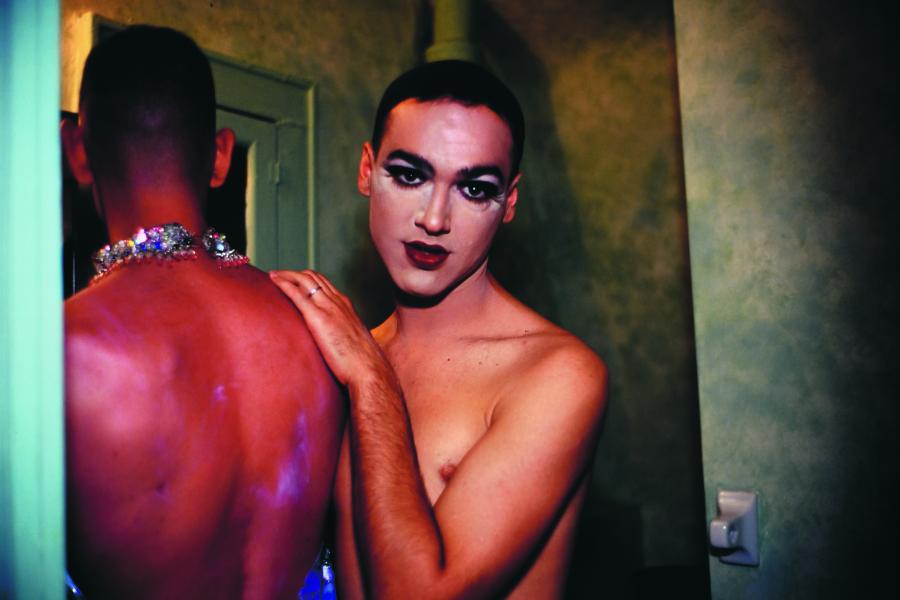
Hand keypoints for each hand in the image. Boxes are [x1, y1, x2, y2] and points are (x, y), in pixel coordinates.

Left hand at [269, 269, 388, 386]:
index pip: (325, 284)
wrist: (368, 369)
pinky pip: (298, 294)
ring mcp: (329, 308)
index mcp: (346, 306)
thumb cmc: (362, 363)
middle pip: (314, 277)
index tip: (295, 280)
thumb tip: (334, 343)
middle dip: (294, 273)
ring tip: (273, 275)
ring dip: (287, 274)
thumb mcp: (353, 342)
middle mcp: (338, 302)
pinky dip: (284, 283)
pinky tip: (273, 280)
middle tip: (279, 275)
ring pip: (305, 280)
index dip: (308, 279)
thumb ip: (342, 335)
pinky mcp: (318, 318)